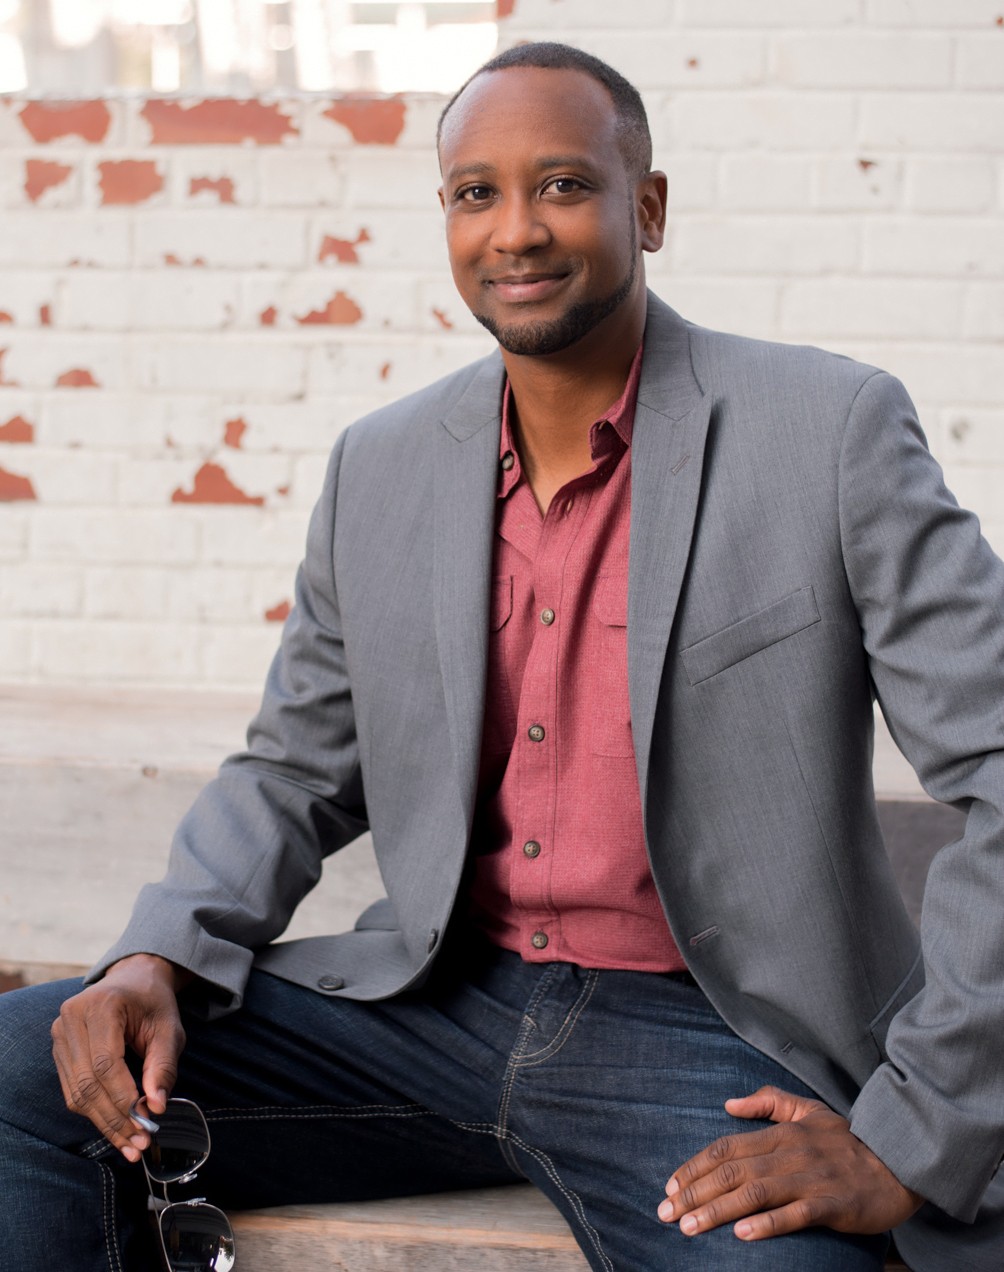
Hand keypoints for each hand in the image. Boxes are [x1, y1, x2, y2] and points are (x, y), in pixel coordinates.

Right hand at [50, 953, 190, 1162]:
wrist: (133, 980)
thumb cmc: (153, 1003)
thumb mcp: (169, 1029)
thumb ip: (163, 1066)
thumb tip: (156, 1107)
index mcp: (102, 1005)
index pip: (106, 1063)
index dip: (123, 1098)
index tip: (145, 1124)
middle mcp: (72, 1018)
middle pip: (88, 1082)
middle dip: (114, 1118)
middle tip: (139, 1145)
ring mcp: (60, 1034)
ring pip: (76, 1092)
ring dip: (103, 1122)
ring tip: (130, 1144)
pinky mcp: (58, 1049)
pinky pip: (72, 1090)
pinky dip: (94, 1112)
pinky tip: (115, 1128)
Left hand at [658, 1085, 923, 1241]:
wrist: (899, 1160)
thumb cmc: (849, 1139)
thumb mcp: (807, 1110)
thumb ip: (767, 1103)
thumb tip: (728, 1104)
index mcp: (780, 1133)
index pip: (726, 1149)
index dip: (694, 1167)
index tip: (669, 1187)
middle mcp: (789, 1153)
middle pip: (731, 1172)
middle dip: (694, 1193)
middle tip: (665, 1213)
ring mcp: (810, 1179)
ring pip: (754, 1193)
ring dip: (717, 1211)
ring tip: (690, 1228)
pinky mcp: (832, 1205)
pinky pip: (795, 1215)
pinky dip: (767, 1224)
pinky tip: (742, 1235)